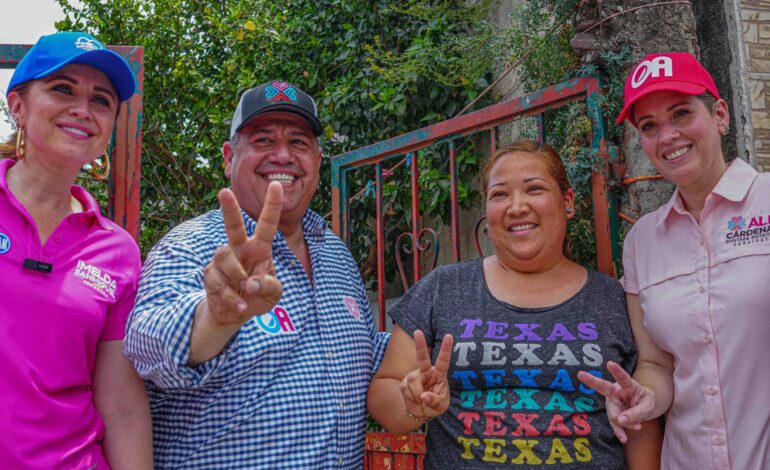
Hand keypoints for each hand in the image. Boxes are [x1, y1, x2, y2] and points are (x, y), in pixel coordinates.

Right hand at [202, 182, 283, 325]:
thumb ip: (269, 286)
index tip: (276, 184)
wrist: (235, 314)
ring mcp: (223, 261)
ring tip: (245, 291)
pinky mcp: (210, 275)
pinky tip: (239, 306)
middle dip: (229, 209)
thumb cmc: (258, 296)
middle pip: (233, 226)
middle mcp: (240, 249)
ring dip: (236, 274)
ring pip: (223, 255)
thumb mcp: (274, 294)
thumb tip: (249, 283)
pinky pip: (217, 280)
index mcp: (259, 248)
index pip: (267, 224)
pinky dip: (231, 297)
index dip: (272, 205)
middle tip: (224, 191)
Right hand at [400, 330, 453, 419]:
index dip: (446, 349)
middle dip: (420, 344)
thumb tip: (424, 396)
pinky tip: (414, 400)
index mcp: (439, 374)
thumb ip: (434, 401)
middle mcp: (426, 372)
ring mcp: (414, 376)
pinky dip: (410, 398)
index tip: (449, 336)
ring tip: (421, 400)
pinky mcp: (404, 382)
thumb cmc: (434, 406)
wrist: (420, 411)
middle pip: (422, 357)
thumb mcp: (440, 406)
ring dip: (417, 395)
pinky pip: (405, 389)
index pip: (443, 360)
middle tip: (418, 331)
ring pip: (413, 381)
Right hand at [577, 361, 655, 442]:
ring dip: (625, 422)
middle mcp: (616, 391)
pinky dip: (620, 431)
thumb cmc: (647, 402)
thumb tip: (620, 421)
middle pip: (603, 387)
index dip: (616, 371)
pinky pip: (614, 424)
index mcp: (628, 385)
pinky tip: (623, 438)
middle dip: (591, 381)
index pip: (622, 377)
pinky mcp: (613, 414)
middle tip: (580, 374)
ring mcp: (613, 403)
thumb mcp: (648, 407)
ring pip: (613, 413)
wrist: (645, 409)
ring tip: (638, 426)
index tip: (610, 364)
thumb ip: (636, 413)